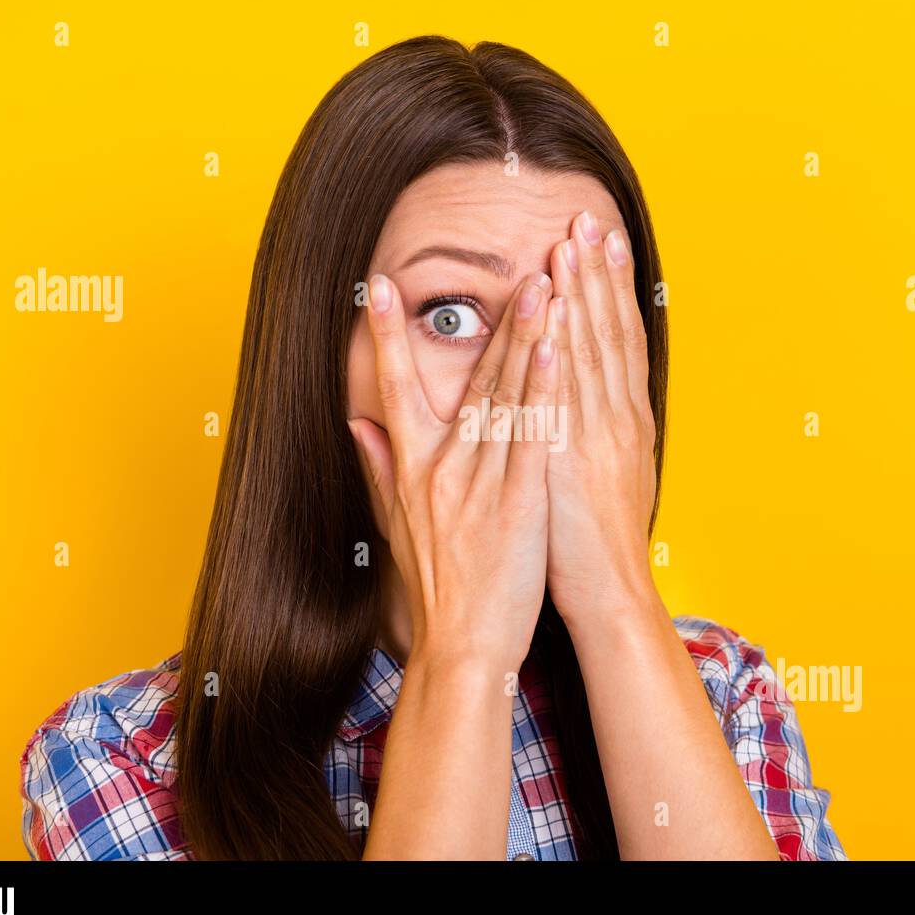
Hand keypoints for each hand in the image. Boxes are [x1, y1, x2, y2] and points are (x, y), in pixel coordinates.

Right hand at [348, 269, 559, 674]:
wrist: (462, 645)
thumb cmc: (434, 585)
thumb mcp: (394, 523)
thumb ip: (378, 465)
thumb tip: (355, 422)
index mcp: (412, 468)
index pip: (394, 387)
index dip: (386, 335)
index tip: (379, 285)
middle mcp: (442, 467)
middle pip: (472, 382)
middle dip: (499, 322)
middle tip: (523, 269)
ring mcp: (481, 484)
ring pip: (507, 400)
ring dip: (529, 341)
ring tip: (548, 288)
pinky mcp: (518, 504)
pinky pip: (533, 439)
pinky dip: (544, 393)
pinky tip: (559, 355)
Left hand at [544, 210, 661, 631]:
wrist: (609, 593)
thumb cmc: (592, 543)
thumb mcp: (590, 478)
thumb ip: (576, 434)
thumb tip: (562, 406)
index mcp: (619, 421)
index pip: (615, 341)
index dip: (607, 290)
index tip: (597, 243)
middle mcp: (617, 419)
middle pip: (609, 333)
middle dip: (599, 275)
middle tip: (588, 219)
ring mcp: (602, 435)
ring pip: (595, 352)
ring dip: (586, 295)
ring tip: (576, 244)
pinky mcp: (580, 457)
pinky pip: (574, 394)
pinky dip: (571, 350)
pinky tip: (563, 312)